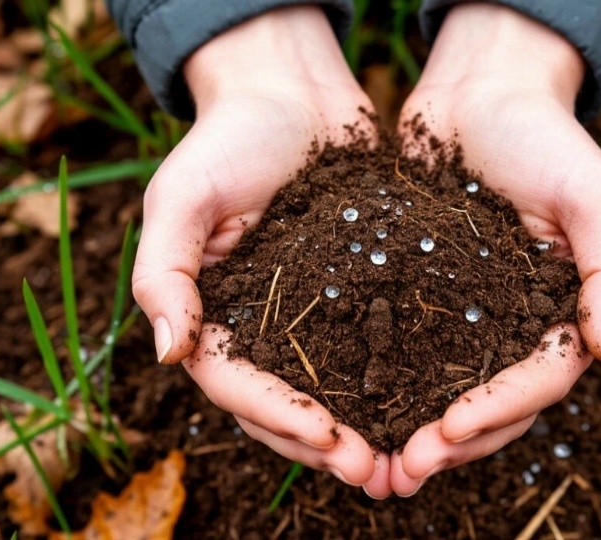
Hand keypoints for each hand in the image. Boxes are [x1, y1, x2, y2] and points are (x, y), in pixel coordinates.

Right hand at [131, 6, 390, 497]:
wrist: (292, 89)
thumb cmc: (228, 135)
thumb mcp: (182, 195)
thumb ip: (165, 273)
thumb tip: (167, 354)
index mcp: (212, 312)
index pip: (235, 384)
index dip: (277, 418)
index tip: (327, 437)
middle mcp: (260, 325)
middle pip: (285, 405)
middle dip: (326, 445)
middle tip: (376, 473)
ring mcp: (310, 313)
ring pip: (332, 391)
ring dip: (365, 431)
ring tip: (409, 461)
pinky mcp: (358, 291)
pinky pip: (374, 348)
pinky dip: (396, 384)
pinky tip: (435, 405)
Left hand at [389, 4, 600, 495]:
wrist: (478, 90)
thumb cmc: (543, 134)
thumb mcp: (592, 194)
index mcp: (565, 309)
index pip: (541, 379)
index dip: (500, 411)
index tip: (451, 429)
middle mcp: (518, 323)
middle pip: (494, 403)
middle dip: (454, 441)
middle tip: (405, 470)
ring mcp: (470, 315)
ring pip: (448, 392)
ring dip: (417, 432)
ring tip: (376, 466)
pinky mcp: (422, 297)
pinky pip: (407, 354)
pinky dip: (386, 389)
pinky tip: (350, 412)